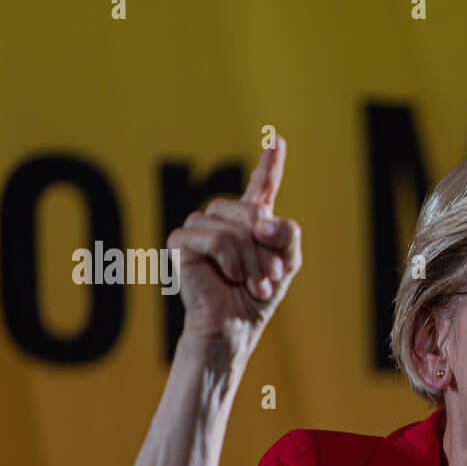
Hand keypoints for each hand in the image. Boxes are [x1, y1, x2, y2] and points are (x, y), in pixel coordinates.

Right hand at [169, 137, 302, 351]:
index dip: (269, 164)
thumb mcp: (286, 262)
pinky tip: (229, 276)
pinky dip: (229, 260)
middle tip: (272, 276)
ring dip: (250, 260)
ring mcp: (200, 229)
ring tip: (253, 284)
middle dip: (266, 247)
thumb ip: (287, 234)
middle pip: (252, 211)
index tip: (277, 139)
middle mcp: (222, 220)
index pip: (260, 187)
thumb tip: (263, 220)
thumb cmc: (258, 296)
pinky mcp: (180, 242)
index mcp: (250, 223)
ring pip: (233, 228)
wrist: (234, 326)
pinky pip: (213, 238)